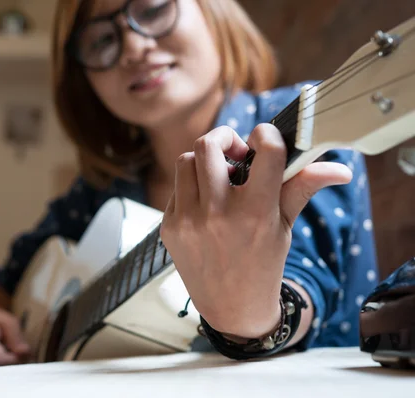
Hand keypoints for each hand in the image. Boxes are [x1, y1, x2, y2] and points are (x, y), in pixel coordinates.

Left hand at [160, 124, 351, 337]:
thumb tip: (339, 168)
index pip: (264, 150)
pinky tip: (205, 203)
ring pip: (186, 160)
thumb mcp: (285, 226)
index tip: (265, 138)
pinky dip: (191, 186)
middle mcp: (217, 214)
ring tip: (219, 177)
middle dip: (225, 138)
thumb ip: (302, 188)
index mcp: (255, 212)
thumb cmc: (263, 264)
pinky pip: (176, 188)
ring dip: (203, 161)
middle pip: (208, 144)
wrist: (232, 307)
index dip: (267, 134)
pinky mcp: (169, 227)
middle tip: (236, 152)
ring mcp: (188, 221)